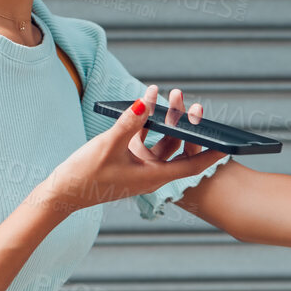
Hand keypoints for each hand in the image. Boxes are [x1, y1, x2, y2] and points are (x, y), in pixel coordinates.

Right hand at [33, 84, 222, 214]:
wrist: (61, 193)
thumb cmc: (85, 175)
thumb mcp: (109, 145)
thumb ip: (130, 122)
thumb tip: (148, 102)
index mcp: (152, 177)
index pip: (191, 166)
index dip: (212, 154)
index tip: (229, 142)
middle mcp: (150, 174)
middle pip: (177, 148)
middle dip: (185, 125)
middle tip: (193, 104)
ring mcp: (139, 168)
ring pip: (161, 142)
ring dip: (164, 121)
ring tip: (165, 96)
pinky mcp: (126, 161)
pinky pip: (144, 141)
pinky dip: (145, 125)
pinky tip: (143, 106)